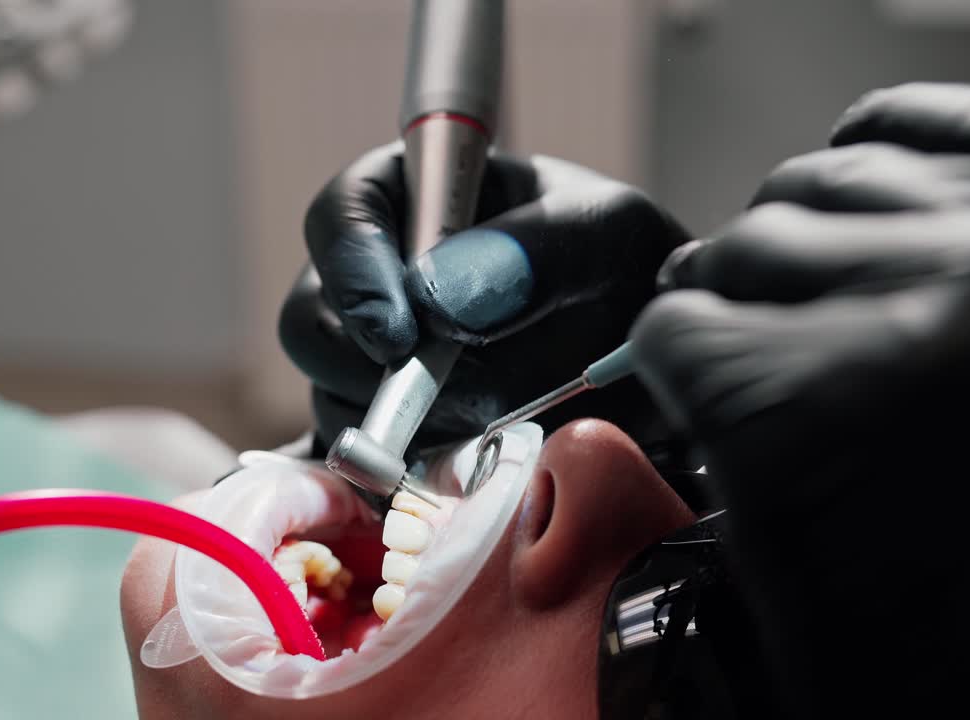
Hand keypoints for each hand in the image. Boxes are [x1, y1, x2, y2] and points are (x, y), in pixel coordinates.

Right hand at [280, 143, 691, 466]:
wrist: (657, 366)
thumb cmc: (632, 273)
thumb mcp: (611, 235)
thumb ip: (537, 248)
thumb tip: (435, 299)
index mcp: (420, 202)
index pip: (342, 216)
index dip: (351, 271)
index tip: (397, 334)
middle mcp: (382, 282)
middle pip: (312, 321)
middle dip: (371, 367)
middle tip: (454, 396)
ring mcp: (379, 365)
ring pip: (332, 398)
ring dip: (401, 426)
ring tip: (490, 430)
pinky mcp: (395, 434)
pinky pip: (358, 463)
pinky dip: (402, 474)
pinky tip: (461, 473)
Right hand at [629, 82, 969, 716]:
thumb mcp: (816, 621)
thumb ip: (708, 512)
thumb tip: (644, 430)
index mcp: (822, 409)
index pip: (674, 332)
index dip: (678, 369)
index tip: (695, 388)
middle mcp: (915, 295)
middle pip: (741, 249)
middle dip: (733, 304)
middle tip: (753, 347)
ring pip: (820, 179)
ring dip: (802, 237)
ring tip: (820, 290)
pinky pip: (915, 119)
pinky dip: (873, 154)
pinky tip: (868, 202)